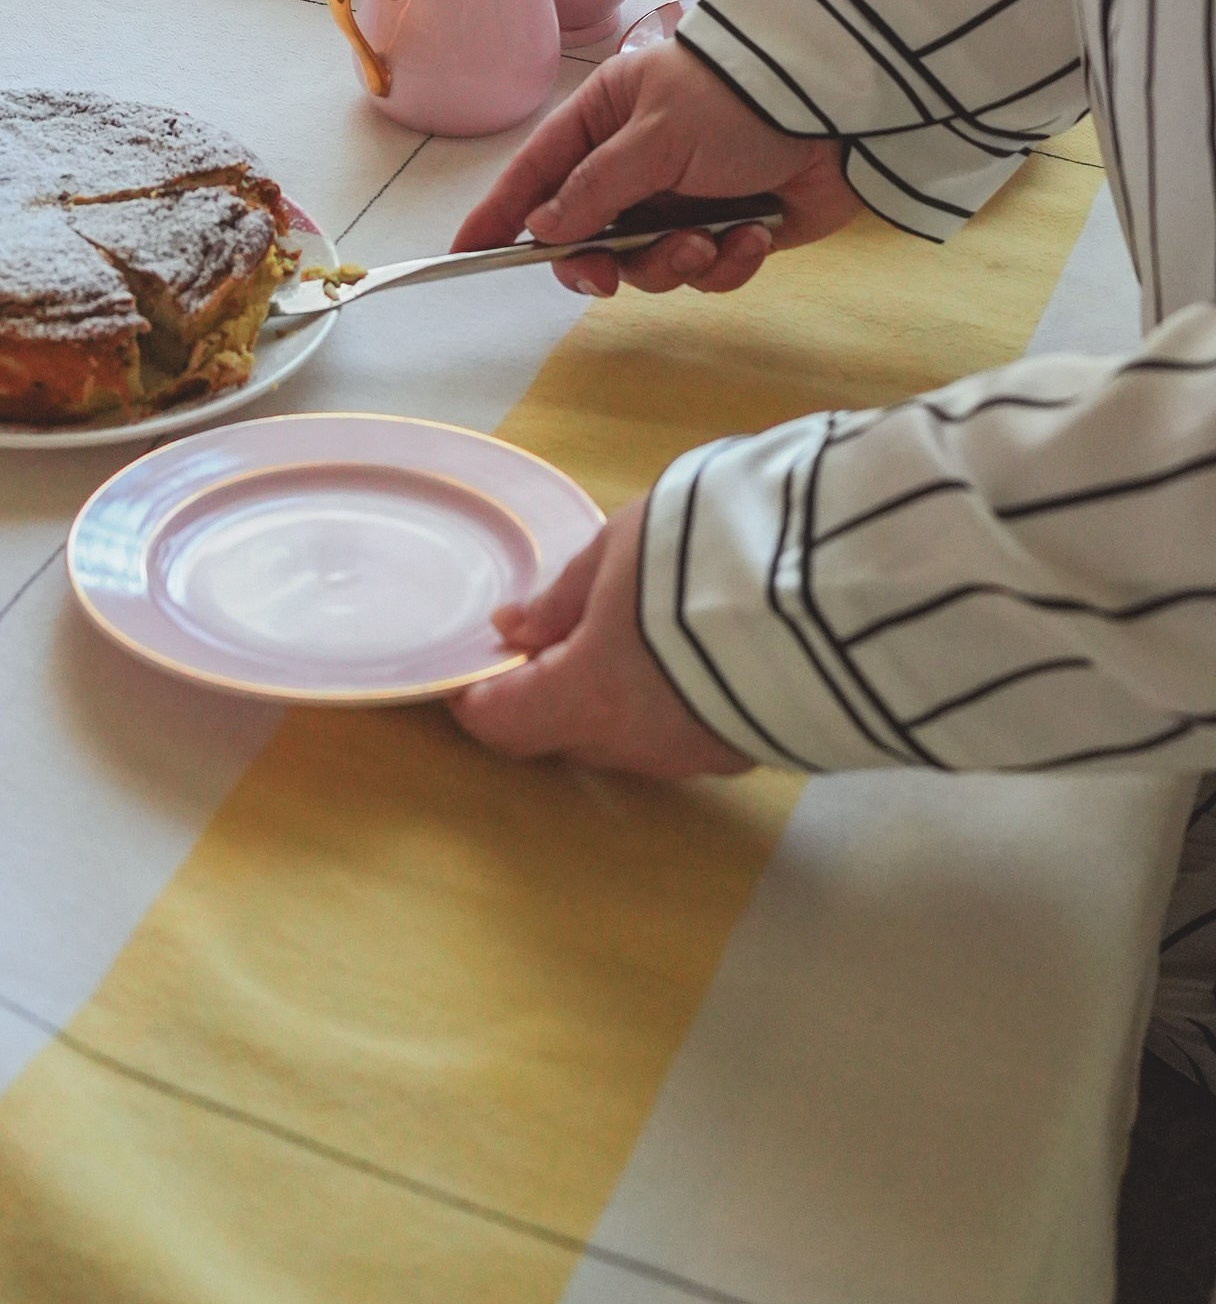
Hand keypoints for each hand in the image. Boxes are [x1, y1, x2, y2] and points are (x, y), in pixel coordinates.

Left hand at [450, 502, 750, 775]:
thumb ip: (563, 596)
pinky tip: (687, 649)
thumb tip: (512, 628)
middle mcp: (639, 744)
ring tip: (629, 628)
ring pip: (630, 735)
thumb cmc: (703, 555)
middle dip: (549, 689)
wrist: (833, 587)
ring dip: (614, 695)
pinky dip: (670, 699)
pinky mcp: (752, 746)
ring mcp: (699, 753)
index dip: (474, 698)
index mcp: (589, 698)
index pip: (503, 724)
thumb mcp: (620, 549)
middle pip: (565, 732)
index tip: (469, 667)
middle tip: (555, 631)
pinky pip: (687, 730)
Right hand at [452, 37, 858, 296]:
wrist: (842, 109)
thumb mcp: (656, 136)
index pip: (537, 174)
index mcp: (604, 122)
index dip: (502, 214)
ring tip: (710, 238)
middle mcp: (637, 164)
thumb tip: (545, 227)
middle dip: (606, 261)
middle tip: (611, 274)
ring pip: (647, 265)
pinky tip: (756, 237)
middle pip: (588, 238)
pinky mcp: (733, 232)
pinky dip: (729, 263)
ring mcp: (684, 200)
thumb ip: (596, 188)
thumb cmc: (736, 102)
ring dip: (676, 262)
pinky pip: (706, 273)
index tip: (467, 252)